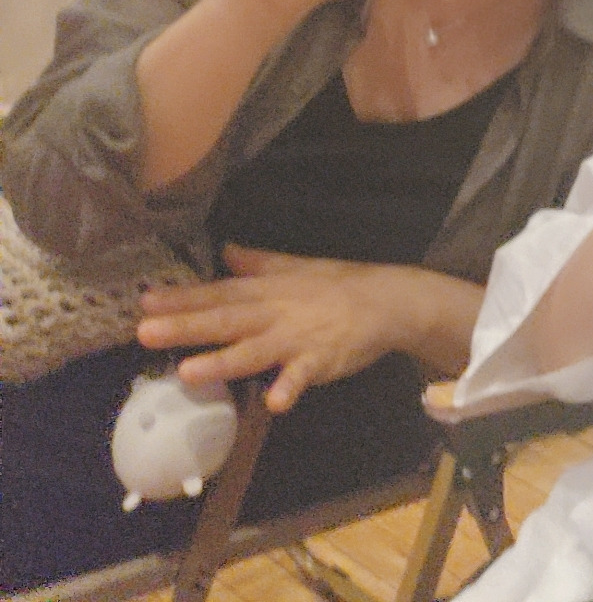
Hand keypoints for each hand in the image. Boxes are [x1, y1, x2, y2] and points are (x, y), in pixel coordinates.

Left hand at [137, 245, 403, 412]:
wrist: (388, 300)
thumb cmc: (338, 285)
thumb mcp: (295, 266)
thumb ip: (256, 263)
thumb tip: (223, 249)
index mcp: (267, 291)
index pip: (218, 293)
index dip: (182, 298)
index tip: (144, 302)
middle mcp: (275, 313)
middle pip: (226, 321)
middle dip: (186, 327)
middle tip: (144, 333)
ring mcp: (297, 338)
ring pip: (254, 352)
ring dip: (222, 361)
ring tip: (187, 373)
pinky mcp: (321, 360)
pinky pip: (303, 375)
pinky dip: (290, 387)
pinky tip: (275, 403)